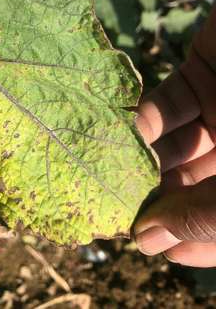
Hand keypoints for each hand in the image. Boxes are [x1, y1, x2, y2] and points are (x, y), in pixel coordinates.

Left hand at [135, 6, 215, 266]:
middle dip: (158, 194)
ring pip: (175, 146)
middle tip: (117, 202)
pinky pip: (169, 104)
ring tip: (114, 168)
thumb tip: (155, 242)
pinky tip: (132, 126)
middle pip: (193, 184)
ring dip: (146, 157)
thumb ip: (212, 214)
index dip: (190, 239)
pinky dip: (148, 116)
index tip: (149, 244)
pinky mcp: (200, 75)